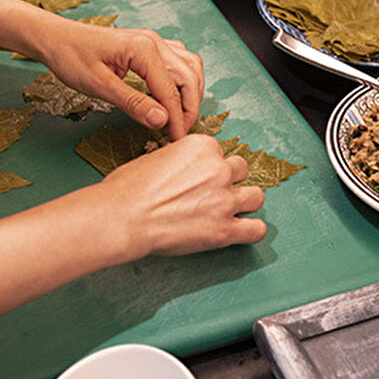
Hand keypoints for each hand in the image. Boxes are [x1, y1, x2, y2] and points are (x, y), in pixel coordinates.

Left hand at [38, 22, 203, 139]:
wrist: (55, 38)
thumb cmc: (71, 57)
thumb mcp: (99, 85)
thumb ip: (132, 103)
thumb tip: (162, 120)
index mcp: (144, 49)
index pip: (171, 90)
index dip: (178, 119)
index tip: (176, 141)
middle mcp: (154, 42)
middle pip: (189, 77)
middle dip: (190, 108)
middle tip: (180, 133)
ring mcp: (153, 41)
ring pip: (189, 66)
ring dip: (191, 93)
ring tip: (181, 117)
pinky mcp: (147, 46)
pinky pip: (177, 61)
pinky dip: (182, 80)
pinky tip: (172, 96)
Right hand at [100, 134, 265, 257]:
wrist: (122, 217)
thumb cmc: (127, 188)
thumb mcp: (154, 157)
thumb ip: (180, 160)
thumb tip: (185, 171)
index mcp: (201, 147)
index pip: (219, 153)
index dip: (208, 167)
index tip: (199, 178)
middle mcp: (218, 169)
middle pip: (241, 170)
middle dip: (229, 181)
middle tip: (212, 194)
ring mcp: (224, 200)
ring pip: (256, 197)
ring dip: (244, 203)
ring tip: (230, 211)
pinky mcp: (224, 230)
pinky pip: (256, 229)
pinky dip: (251, 231)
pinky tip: (241, 231)